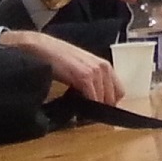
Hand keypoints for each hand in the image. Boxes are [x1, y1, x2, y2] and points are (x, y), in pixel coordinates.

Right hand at [0, 30, 123, 103]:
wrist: (42, 48)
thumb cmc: (58, 59)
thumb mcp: (81, 68)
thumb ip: (92, 81)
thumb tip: (96, 101)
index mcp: (104, 65)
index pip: (118, 92)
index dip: (108, 102)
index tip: (97, 109)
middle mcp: (103, 67)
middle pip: (113, 98)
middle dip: (101, 107)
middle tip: (87, 112)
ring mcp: (95, 71)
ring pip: (104, 100)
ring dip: (93, 108)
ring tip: (81, 110)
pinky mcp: (84, 76)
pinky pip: (93, 98)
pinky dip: (87, 106)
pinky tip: (77, 107)